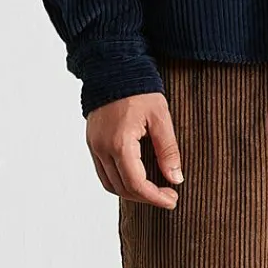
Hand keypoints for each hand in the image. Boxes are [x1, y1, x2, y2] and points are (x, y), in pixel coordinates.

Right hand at [86, 91, 183, 207]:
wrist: (114, 68)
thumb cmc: (139, 90)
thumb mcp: (161, 118)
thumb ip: (168, 150)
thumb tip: (175, 178)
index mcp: (120, 143)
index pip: (136, 184)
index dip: (155, 197)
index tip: (172, 199)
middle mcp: (102, 148)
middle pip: (123, 188)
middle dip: (146, 198)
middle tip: (169, 196)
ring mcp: (94, 146)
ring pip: (111, 184)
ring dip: (132, 192)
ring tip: (154, 190)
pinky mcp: (92, 143)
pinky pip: (103, 172)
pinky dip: (120, 181)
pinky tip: (138, 178)